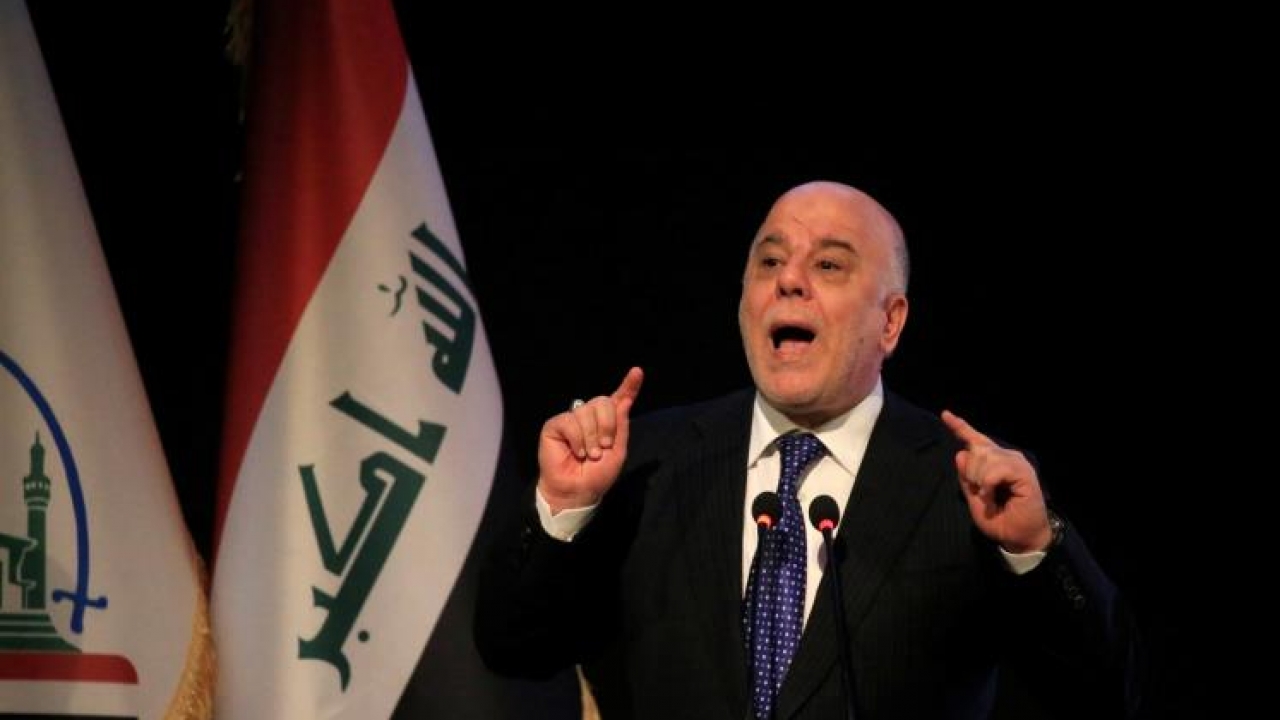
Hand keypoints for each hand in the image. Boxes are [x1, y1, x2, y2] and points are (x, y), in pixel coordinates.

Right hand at [537, 367, 644, 512]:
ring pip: (586, 412)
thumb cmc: (597, 474)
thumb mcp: (617, 451)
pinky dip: (576, 439)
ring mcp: (572, 419)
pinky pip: (569, 421)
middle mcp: (590, 416)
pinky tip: (576, 452)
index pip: (619, 399)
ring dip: (591, 437)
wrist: (577, 490)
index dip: (628, 385)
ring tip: (588, 455)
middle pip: (603, 402)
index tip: (637, 372)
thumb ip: (621, 425)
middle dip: (607, 425)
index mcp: (607, 422)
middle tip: (604, 447)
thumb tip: (625, 400)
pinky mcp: (555, 425)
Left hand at [941, 410, 1052, 552]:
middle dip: (970, 474)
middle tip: (982, 494)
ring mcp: (1016, 462)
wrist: (1020, 537)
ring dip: (979, 480)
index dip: (960, 427)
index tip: (945, 414)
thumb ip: (966, 478)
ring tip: (989, 496)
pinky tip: (991, 494)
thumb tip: (960, 453)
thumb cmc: (1000, 521)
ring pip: (984, 457)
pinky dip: (988, 483)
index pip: (975, 440)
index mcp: (994, 462)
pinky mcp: (1024, 472)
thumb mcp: (974, 499)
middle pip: (975, 449)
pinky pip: (995, 469)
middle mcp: (1006, 457)